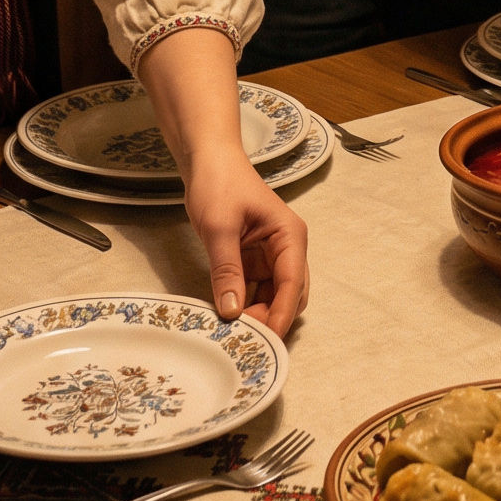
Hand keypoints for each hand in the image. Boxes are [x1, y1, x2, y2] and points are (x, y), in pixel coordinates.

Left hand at [183, 148, 308, 336]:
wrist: (208, 160)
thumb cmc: (220, 183)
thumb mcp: (220, 228)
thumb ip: (226, 270)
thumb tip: (231, 312)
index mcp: (290, 235)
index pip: (293, 283)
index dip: (281, 314)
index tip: (266, 339)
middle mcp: (287, 248)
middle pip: (290, 294)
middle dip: (272, 318)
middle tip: (245, 338)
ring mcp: (271, 256)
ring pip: (273, 296)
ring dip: (259, 314)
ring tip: (234, 332)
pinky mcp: (254, 260)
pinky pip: (255, 290)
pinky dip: (245, 304)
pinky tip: (228, 315)